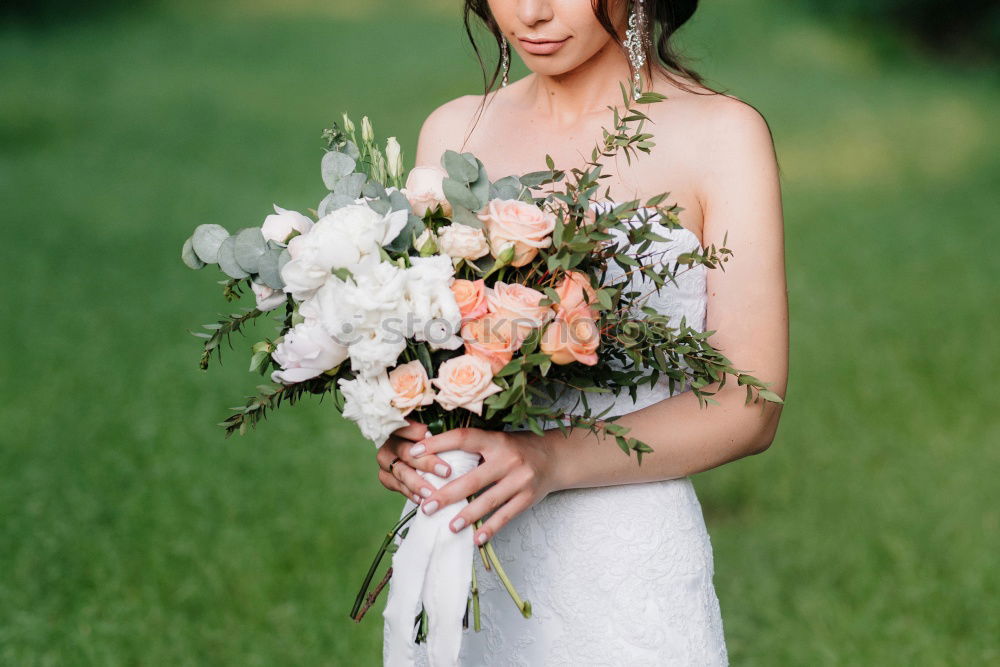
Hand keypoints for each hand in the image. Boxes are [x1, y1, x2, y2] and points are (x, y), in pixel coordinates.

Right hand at [376, 420, 458, 502]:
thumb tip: (450, 434)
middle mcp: (390, 442)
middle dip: (427, 463)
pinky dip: (410, 493)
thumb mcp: (433, 435)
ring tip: (432, 493)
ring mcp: (385, 460)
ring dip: (417, 483)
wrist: (416, 460)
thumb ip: (437, 434)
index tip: (440, 442)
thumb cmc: (431, 443)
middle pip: (406, 452)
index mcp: (401, 427)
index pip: (409, 428)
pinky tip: (421, 499)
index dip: (422, 434)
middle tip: (446, 472)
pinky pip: (397, 486)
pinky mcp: (385, 476)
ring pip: (400, 472)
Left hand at [409, 428, 555, 545]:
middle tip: (426, 507)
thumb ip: (473, 448)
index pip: (463, 439)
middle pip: (473, 479)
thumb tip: (434, 456)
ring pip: (489, 501)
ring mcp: (520, 480)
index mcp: (495, 440)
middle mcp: (508, 459)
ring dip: (467, 515)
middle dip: (447, 494)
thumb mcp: (497, 440)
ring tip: (449, 527)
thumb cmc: (518, 448)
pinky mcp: (528, 498)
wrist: (555, 458)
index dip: (438, 443)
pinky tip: (477, 538)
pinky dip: (490, 528)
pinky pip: (506, 516)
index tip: (414, 452)